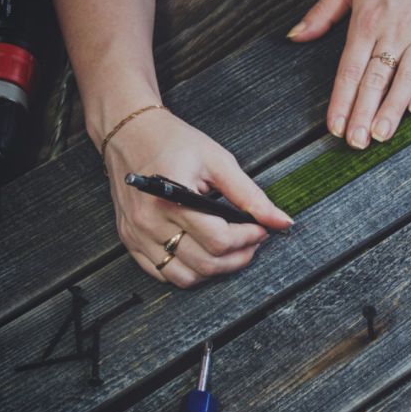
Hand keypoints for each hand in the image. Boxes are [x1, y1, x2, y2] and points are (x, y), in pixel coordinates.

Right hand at [101, 108, 292, 287]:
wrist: (129, 134)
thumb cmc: (171, 142)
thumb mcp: (218, 161)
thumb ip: (250, 195)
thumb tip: (280, 220)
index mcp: (172, 199)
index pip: (219, 240)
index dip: (249, 238)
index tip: (262, 229)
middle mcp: (150, 223)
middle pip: (205, 264)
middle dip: (239, 257)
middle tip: (252, 240)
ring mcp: (138, 236)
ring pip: (185, 277)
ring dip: (215, 269)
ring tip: (230, 249)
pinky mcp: (131, 241)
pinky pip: (163, 273)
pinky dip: (189, 271)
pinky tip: (202, 252)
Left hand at [287, 0, 410, 148]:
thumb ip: (322, 12)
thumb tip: (295, 36)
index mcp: (367, 21)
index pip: (349, 69)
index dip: (341, 101)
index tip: (335, 127)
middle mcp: (394, 31)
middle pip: (375, 80)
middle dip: (363, 114)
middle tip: (355, 143)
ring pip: (406, 79)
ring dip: (392, 109)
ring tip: (381, 135)